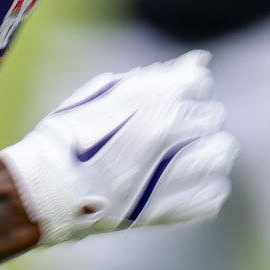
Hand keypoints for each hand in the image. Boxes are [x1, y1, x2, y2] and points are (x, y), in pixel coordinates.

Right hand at [0, 50, 235, 247]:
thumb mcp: (104, 92)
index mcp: (153, 99)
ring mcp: (174, 172)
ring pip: (221, 153)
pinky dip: (205, 188)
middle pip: (212, 116)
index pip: (200, 81)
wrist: (47, 189)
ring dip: (207, 153)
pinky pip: (214, 194)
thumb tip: (200, 61)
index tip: (168, 100)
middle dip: (194, 120)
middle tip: (168, 133)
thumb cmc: (69, 135)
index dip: (184, 89)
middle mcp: (170, 132)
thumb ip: (156, 76)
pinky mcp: (173, 208)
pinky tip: (183, 184)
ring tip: (183, 159)